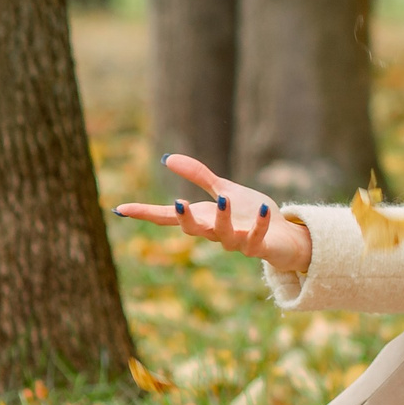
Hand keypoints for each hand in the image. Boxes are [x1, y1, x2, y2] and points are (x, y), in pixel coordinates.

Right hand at [115, 154, 312, 273]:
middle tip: (178, 203)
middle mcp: (214, 233)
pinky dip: (260, 225)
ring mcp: (236, 242)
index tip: (120, 209)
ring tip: (223, 200)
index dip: (145, 213)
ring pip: (224, 235)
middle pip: (193, 230)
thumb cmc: (250, 214)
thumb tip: (167, 158)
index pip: (168, 218)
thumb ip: (199, 176)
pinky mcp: (258, 246)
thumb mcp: (223, 189)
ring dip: (223, 218)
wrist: (283, 236)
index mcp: (203, 218)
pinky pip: (256, 237)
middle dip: (185, 218)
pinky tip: (265, 210)